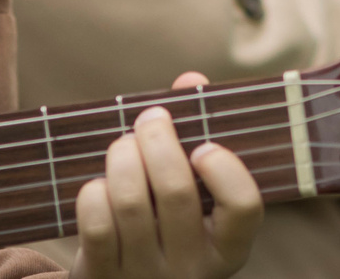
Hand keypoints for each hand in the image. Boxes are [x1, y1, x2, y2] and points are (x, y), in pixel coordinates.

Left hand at [74, 73, 261, 278]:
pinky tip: (100, 185)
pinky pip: (97, 223)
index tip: (204, 146)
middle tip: (151, 118)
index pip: (244, 208)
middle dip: (157, 139)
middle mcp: (191, 269)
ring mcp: (146, 276)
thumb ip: (197, 133)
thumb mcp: (194, 197)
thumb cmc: (166, 226)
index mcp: (227, 248)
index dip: (225, 169)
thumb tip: (191, 80)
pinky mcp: (104, 277)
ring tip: (124, 145)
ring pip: (130, 202)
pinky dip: (94, 192)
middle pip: (175, 192)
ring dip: (122, 157)